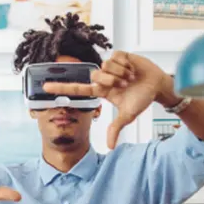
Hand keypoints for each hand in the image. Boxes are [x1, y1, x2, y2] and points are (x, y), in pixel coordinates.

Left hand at [42, 51, 170, 148]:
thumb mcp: (128, 115)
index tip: (45, 87)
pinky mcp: (120, 56)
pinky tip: (132, 68)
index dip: (62, 88)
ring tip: (131, 78)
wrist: (158, 86)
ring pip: (106, 66)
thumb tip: (110, 147)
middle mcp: (104, 78)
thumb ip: (116, 128)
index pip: (78, 89)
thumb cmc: (142, 99)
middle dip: (111, 81)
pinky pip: (115, 57)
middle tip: (125, 85)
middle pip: (95, 75)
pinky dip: (125, 65)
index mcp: (102, 91)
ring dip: (121, 73)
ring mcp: (111, 66)